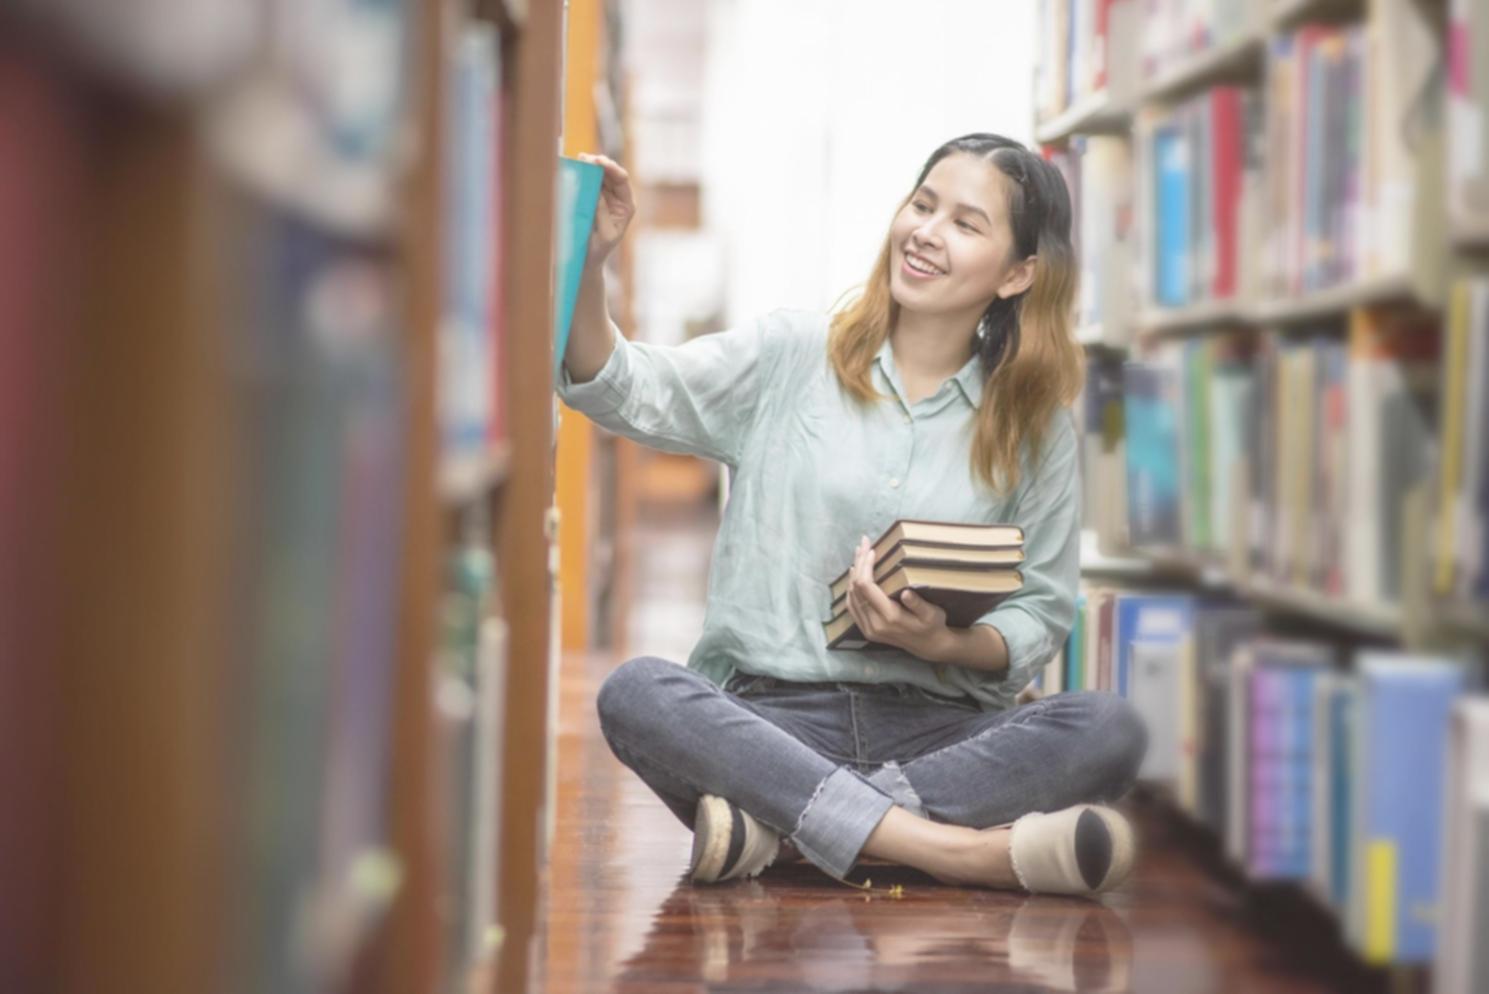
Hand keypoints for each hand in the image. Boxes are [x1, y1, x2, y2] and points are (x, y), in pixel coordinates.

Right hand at [575, 153, 634, 266]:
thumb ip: (603, 213)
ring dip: (589, 166)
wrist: (587, 259)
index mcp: (626, 205)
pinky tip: (574, 167)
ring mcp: (603, 197)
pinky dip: (582, 174)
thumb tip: (597, 192)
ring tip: (579, 160)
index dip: (612, 169)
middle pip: (610, 174)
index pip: (622, 181)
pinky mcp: (590, 199)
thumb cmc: (599, 250)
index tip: (599, 162)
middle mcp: (617, 198)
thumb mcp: (605, 234)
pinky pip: (587, 183)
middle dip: (599, 164)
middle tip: (586, 158)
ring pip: (598, 175)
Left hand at [843, 535, 950, 658]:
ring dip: (853, 574)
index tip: (871, 549)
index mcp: (889, 618)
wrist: (929, 647)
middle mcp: (874, 624)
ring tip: (858, 555)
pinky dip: (851, 588)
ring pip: (851, 596)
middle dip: (858, 564)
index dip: (865, 566)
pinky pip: (852, 606)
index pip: (867, 587)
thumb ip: (918, 604)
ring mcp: (868, 628)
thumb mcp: (932, 614)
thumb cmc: (933, 626)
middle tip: (862, 544)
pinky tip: (855, 575)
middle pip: (856, 589)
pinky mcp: (866, 630)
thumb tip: (905, 592)